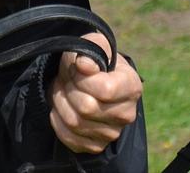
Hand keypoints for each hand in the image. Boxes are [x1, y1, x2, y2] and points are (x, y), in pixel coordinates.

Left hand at [48, 32, 141, 153]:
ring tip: (64, 90)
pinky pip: (69, 138)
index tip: (78, 67)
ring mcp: (112, 133)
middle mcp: (127, 114)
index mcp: (131, 86)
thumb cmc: (92, 59)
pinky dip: (58, 121)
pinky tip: (63, 107)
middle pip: (86, 108)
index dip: (83, 78)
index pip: (105, 90)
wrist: (86, 79)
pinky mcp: (96, 145)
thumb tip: (84, 65)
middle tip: (68, 79)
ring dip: (61, 102)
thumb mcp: (93, 44)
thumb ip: (92, 48)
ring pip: (74, 122)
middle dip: (69, 89)